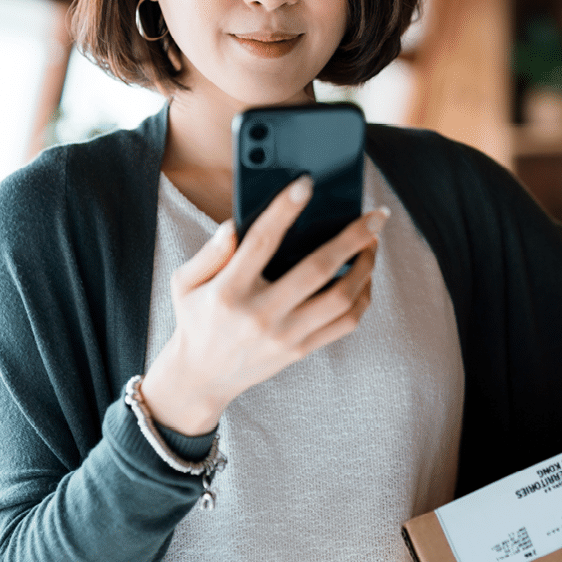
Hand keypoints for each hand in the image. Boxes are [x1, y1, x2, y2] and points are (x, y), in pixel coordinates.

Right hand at [140, 175, 387, 434]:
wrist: (201, 377)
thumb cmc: (196, 317)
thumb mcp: (185, 282)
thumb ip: (210, 251)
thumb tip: (236, 224)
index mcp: (229, 291)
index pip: (261, 242)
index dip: (284, 209)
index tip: (306, 184)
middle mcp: (260, 314)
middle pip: (318, 269)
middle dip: (353, 238)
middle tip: (375, 215)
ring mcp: (285, 335)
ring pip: (341, 298)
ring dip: (365, 266)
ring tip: (372, 243)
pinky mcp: (301, 349)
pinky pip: (345, 323)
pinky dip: (363, 297)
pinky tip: (364, 276)